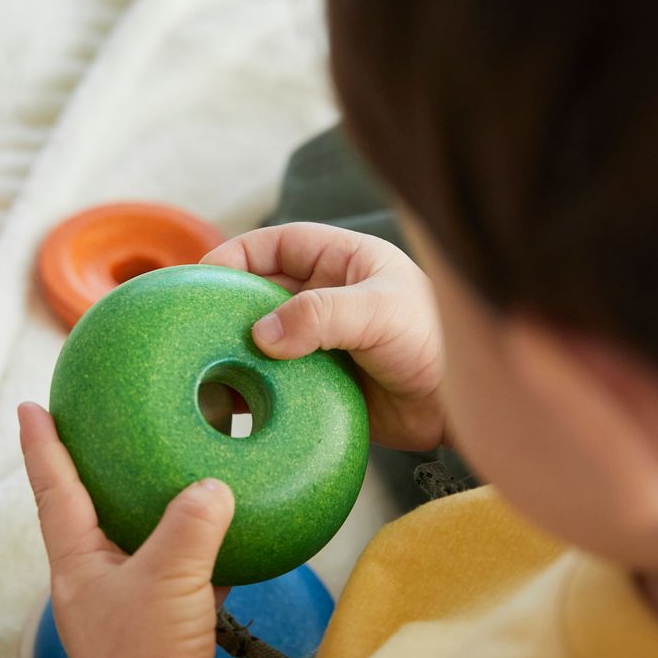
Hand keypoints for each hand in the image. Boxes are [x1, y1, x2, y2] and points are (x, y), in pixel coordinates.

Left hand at [18, 402, 233, 657]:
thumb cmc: (147, 653)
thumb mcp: (170, 573)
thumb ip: (193, 523)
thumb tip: (214, 488)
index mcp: (77, 561)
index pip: (53, 487)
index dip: (40, 443)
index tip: (29, 406)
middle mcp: (93, 579)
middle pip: (85, 509)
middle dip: (89, 470)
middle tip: (96, 429)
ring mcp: (124, 602)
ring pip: (136, 541)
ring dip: (149, 510)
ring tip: (165, 474)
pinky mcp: (158, 623)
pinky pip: (178, 573)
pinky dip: (198, 552)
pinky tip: (226, 536)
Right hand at [202, 222, 446, 450]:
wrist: (465, 411)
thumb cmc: (438, 341)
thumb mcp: (380, 314)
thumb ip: (322, 316)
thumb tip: (262, 334)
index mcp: (339, 263)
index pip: (274, 247)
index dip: (235, 256)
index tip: (201, 276)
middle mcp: (324, 300)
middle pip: (258, 296)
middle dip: (225, 309)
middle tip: (192, 328)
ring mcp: (319, 344)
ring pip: (261, 342)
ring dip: (234, 354)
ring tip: (203, 370)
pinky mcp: (317, 387)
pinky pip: (274, 384)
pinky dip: (251, 392)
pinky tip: (230, 405)